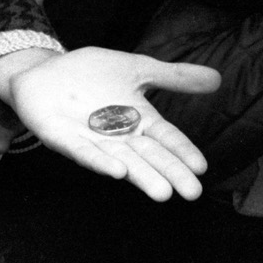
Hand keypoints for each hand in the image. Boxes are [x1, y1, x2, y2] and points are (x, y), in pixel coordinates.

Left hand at [0, 47, 220, 202]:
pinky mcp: (64, 138)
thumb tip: (217, 78)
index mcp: (137, 119)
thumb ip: (173, 76)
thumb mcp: (137, 68)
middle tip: (191, 193)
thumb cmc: (92, 74)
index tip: (201, 167)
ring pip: (122, 160)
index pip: (166, 137)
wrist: (45, 71)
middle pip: (148, 156)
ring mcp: (92, 139)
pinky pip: (83, 152)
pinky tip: (117, 171)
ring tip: (162, 193)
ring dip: (141, 176)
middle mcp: (119, 135)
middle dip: (169, 173)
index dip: (182, 151)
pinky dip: (100, 162)